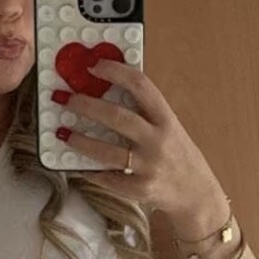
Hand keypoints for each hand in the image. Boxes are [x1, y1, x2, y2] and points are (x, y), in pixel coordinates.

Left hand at [54, 57, 227, 229]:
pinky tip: (78, 166)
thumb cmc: (176, 155)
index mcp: (166, 119)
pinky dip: (91, 172)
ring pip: (107, 152)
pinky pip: (108, 179)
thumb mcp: (168, 127)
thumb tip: (107, 88)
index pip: (141, 86)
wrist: (195, 193)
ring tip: (63, 133)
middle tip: (65, 99)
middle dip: (86, 105)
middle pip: (117, 117)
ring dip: (80, 141)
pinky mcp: (140, 189)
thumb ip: (144, 111)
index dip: (115, 72)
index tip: (93, 65)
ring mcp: (149, 166)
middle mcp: (159, 140)